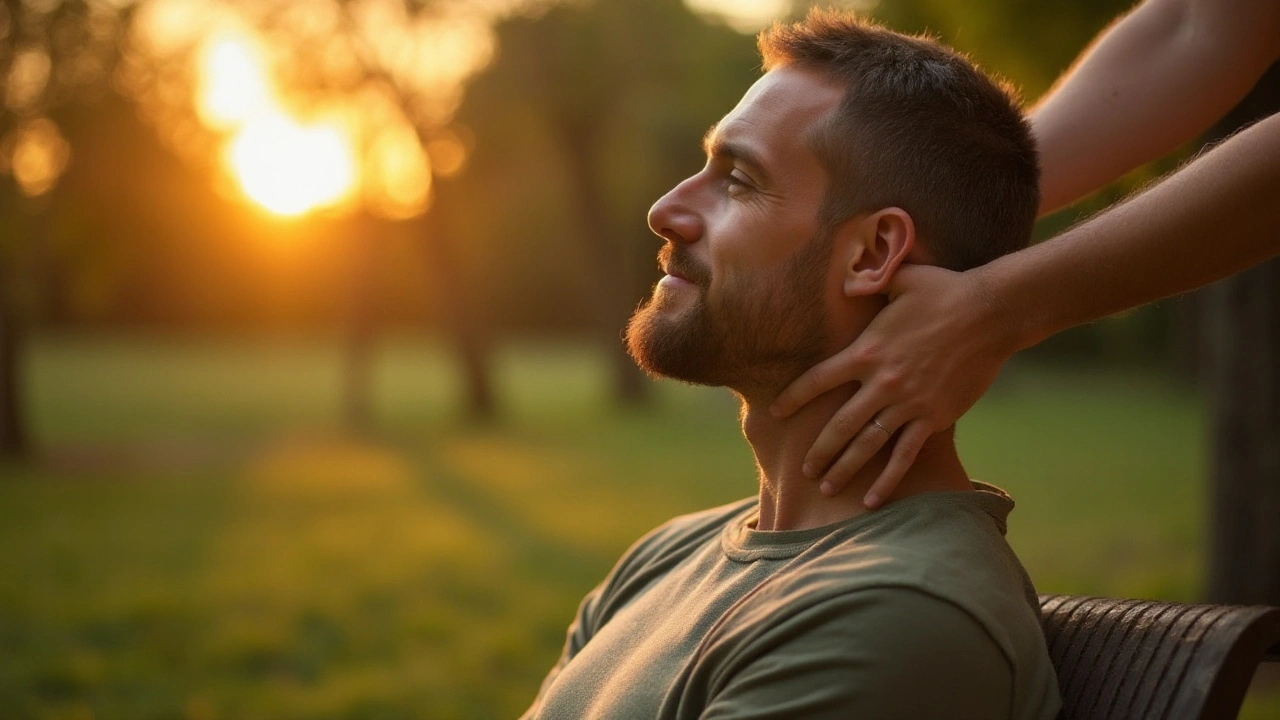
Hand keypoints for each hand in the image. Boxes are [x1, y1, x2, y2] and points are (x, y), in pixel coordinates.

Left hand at [770, 263, 1016, 507]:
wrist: (991, 313)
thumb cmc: (945, 290)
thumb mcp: (900, 278)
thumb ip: (868, 283)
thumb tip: (845, 280)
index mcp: (866, 351)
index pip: (817, 380)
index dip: (794, 398)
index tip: (777, 413)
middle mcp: (882, 382)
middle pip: (839, 424)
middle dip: (818, 450)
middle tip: (803, 470)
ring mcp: (908, 403)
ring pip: (867, 444)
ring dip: (845, 469)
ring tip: (828, 487)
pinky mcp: (934, 416)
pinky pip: (905, 455)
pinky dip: (888, 479)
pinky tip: (872, 499)